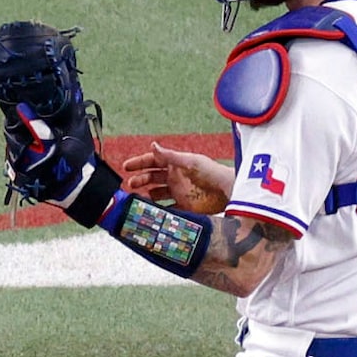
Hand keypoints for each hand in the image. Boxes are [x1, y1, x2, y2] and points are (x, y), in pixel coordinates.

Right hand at [117, 143, 233, 213]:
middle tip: (131, 185)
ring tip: (139, 198)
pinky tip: (151, 211)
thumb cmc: (212, 173)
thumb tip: (152, 145)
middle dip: (139, 180)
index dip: (139, 163)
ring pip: (155, 194)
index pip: (153, 161)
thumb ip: (170, 156)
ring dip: (145, 195)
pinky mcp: (184, 207)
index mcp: (176, 164)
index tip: (127, 167)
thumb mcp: (190, 162)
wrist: (229, 192)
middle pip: (151, 178)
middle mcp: (175, 178)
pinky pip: (166, 209)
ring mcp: (178, 192)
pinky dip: (158, 211)